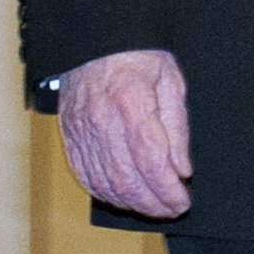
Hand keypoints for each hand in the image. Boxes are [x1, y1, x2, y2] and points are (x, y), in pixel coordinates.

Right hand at [57, 49, 192, 217]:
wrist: (94, 43)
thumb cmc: (137, 58)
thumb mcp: (170, 81)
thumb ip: (177, 127)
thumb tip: (182, 169)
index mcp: (130, 102)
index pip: (151, 160)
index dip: (168, 189)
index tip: (183, 201)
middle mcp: (101, 120)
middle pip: (127, 178)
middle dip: (153, 203)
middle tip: (172, 210)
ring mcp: (81, 130)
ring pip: (105, 183)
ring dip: (131, 203)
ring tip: (153, 208)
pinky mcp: (69, 137)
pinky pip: (85, 176)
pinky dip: (106, 194)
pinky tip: (124, 198)